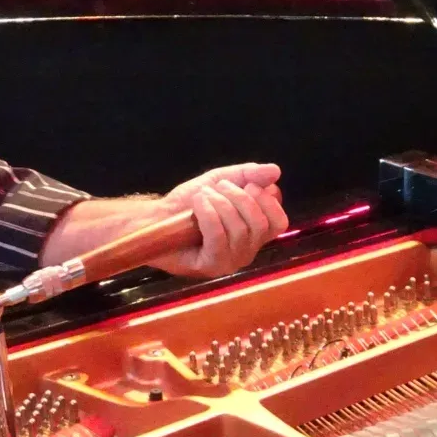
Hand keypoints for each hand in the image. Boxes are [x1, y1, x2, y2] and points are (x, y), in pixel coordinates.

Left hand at [150, 163, 288, 276]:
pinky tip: (198, 203)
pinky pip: (219, 237)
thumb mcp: (221, 180)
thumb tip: (276, 171)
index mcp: (254, 233)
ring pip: (240, 230)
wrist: (157, 218)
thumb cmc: (189, 204)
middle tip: (219, 187)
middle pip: (261, 224)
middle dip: (240, 197)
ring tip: (203, 196)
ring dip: (220, 203)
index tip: (247, 184)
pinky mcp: (210, 266)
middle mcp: (247, 250)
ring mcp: (230, 261)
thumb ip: (248, 175)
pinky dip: (208, 213)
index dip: (267, 199)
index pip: (279, 222)